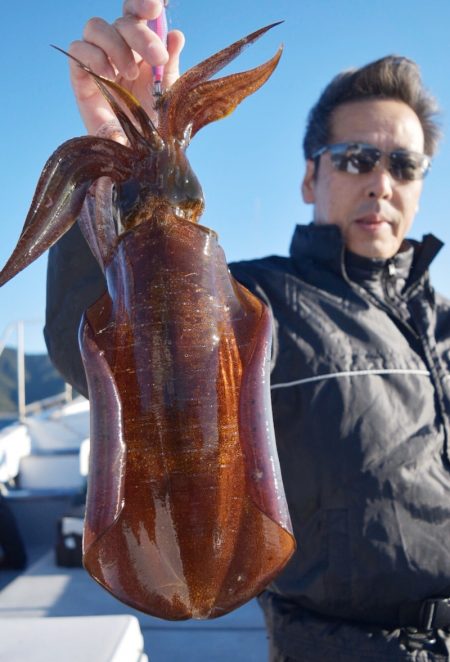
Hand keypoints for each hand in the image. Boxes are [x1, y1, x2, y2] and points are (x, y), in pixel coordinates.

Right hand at [69, 0, 183, 134]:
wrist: (138, 156)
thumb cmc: (155, 126)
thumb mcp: (168, 94)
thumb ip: (170, 64)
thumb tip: (175, 35)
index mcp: (142, 48)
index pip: (136, 13)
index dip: (141, 3)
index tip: (154, 8)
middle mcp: (120, 50)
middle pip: (121, 20)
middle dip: (140, 35)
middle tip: (156, 59)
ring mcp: (99, 62)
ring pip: (95, 27)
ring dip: (116, 46)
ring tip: (129, 74)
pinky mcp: (80, 77)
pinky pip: (78, 50)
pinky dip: (94, 57)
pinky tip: (109, 77)